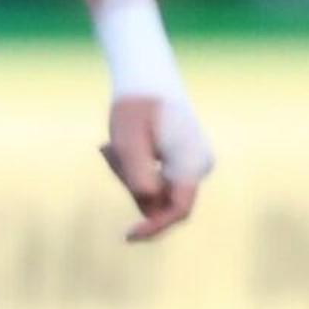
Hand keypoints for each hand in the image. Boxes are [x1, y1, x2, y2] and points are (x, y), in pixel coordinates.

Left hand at [101, 92, 210, 241]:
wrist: (147, 72)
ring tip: (114, 144)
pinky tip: (119, 144)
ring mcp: (191, 163)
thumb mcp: (128, 140)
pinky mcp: (181, 160)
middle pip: (160, 201)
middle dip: (131, 186)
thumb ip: (136, 173)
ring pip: (153, 191)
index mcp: (192, 162)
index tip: (128, 235)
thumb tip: (147, 202)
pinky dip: (132, 168)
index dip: (154, 227)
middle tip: (110, 151)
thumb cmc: (136, 104)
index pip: (177, 211)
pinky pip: (153, 178)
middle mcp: (198, 166)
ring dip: (128, 176)